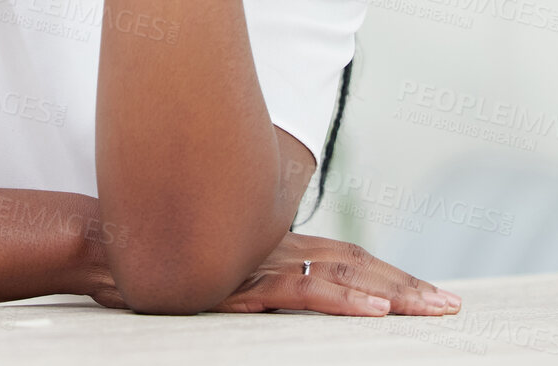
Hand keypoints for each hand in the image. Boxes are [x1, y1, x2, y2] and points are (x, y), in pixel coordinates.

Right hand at [83, 231, 459, 315]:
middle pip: (354, 262)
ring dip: (393, 291)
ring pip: (341, 273)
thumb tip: (259, 291)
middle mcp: (273, 248)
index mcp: (270, 246)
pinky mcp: (243, 281)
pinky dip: (344, 299)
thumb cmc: (150, 262)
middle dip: (407, 284)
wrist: (104, 245)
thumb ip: (241, 279)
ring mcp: (260, 262)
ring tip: (434, 309)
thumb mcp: (208, 273)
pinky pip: (303, 291)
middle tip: (454, 305)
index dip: (387, 272)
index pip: (342, 258)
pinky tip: (375, 311)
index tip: (427, 293)